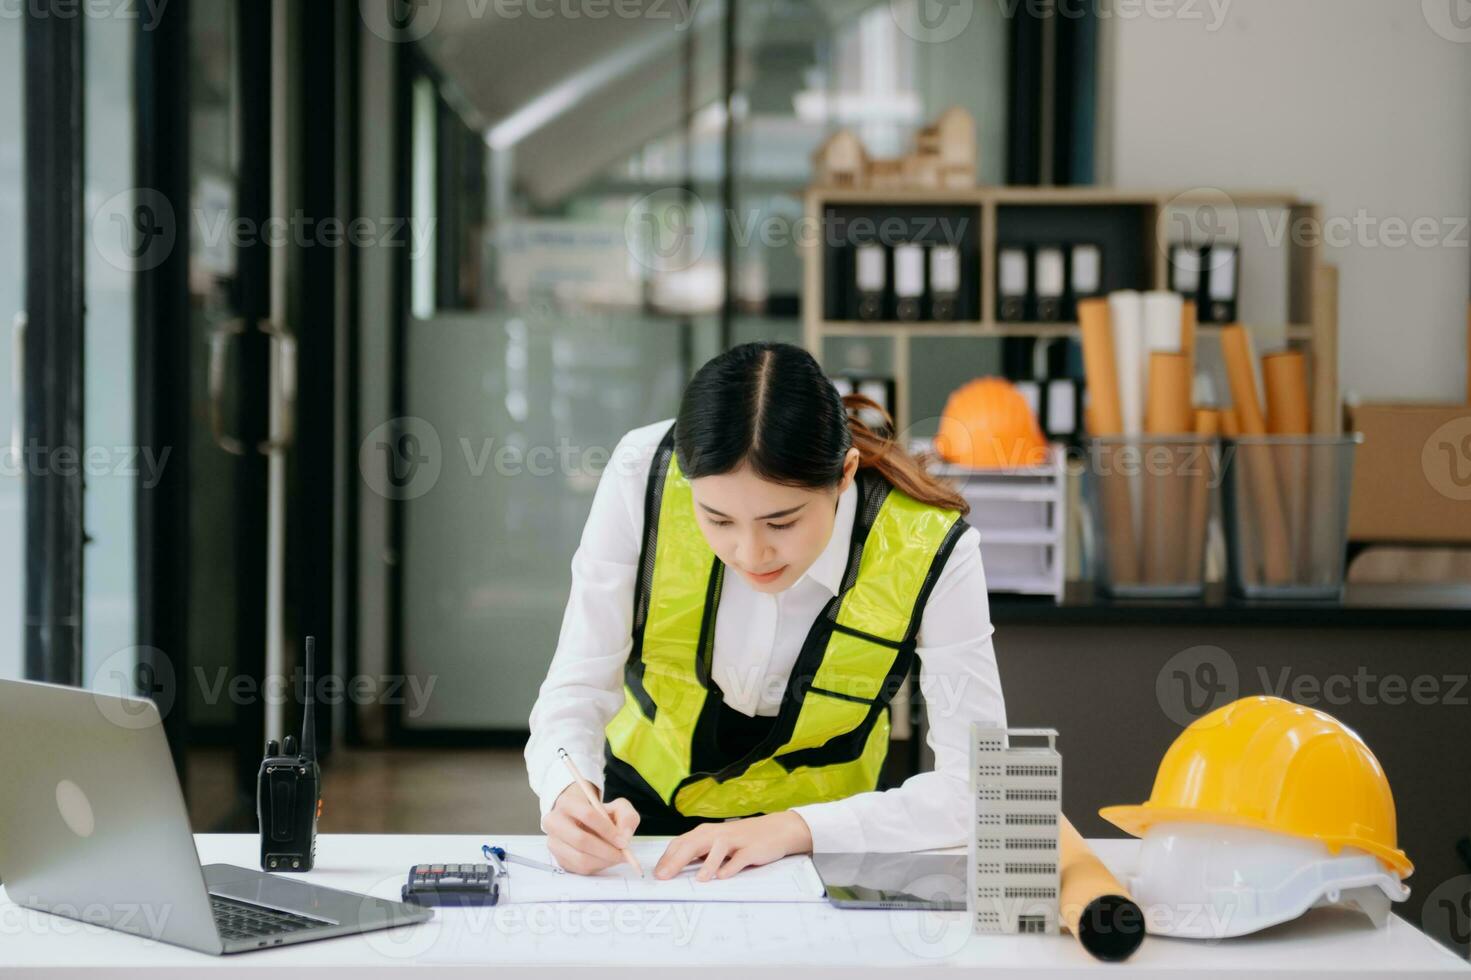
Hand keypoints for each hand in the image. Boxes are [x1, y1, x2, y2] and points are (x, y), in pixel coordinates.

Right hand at [545, 783, 640, 874]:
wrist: (582, 822)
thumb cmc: (601, 814)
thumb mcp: (618, 807)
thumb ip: (627, 817)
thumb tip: (624, 837)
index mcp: (568, 803)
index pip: (588, 815)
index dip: (607, 830)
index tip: (623, 841)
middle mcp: (554, 822)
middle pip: (581, 840)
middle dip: (606, 850)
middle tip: (622, 854)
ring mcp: (554, 843)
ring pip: (580, 858)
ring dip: (603, 861)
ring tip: (615, 857)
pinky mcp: (558, 859)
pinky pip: (580, 869)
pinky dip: (597, 867)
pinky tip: (605, 859)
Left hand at [654, 811, 812, 881]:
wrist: (775, 829)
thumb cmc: (741, 839)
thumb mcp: (716, 844)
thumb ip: (698, 853)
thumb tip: (673, 868)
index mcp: (706, 833)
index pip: (682, 843)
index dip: (667, 858)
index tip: (656, 874)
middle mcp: (717, 834)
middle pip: (694, 844)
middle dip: (677, 860)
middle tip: (664, 876)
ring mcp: (735, 841)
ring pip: (717, 849)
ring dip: (707, 864)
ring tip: (698, 880)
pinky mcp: (751, 849)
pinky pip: (740, 858)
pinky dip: (731, 867)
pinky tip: (723, 877)